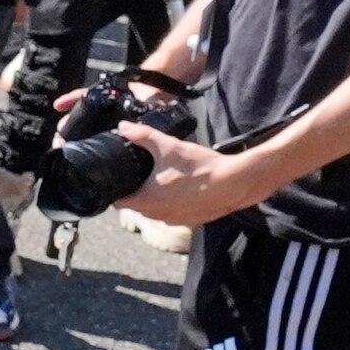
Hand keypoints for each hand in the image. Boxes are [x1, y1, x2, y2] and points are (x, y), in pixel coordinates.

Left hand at [108, 120, 262, 226]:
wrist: (233, 183)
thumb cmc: (200, 168)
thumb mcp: (168, 146)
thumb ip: (142, 135)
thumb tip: (124, 128)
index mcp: (146, 200)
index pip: (118, 202)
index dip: (116, 191)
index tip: (119, 180)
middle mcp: (157, 215)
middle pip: (137, 206)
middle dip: (138, 192)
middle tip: (144, 174)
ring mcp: (174, 221)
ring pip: (155, 211)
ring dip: (156, 199)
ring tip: (165, 180)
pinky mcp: (189, 221)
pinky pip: (174, 215)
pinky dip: (174, 204)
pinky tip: (183, 189)